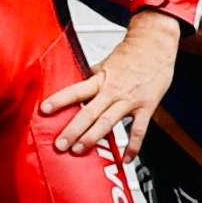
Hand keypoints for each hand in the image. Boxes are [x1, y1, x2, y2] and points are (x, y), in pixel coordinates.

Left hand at [43, 11, 180, 157]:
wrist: (156, 44)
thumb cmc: (132, 52)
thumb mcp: (107, 62)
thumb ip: (94, 76)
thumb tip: (78, 83)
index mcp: (101, 78)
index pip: (76, 90)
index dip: (59, 100)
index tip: (45, 110)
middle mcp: (113, 90)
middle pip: (89, 112)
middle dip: (73, 130)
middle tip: (60, 144)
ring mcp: (130, 100)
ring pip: (109, 122)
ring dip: (93, 138)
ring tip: (80, 150)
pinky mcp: (146, 107)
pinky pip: (138, 131)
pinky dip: (132, 147)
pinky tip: (125, 159)